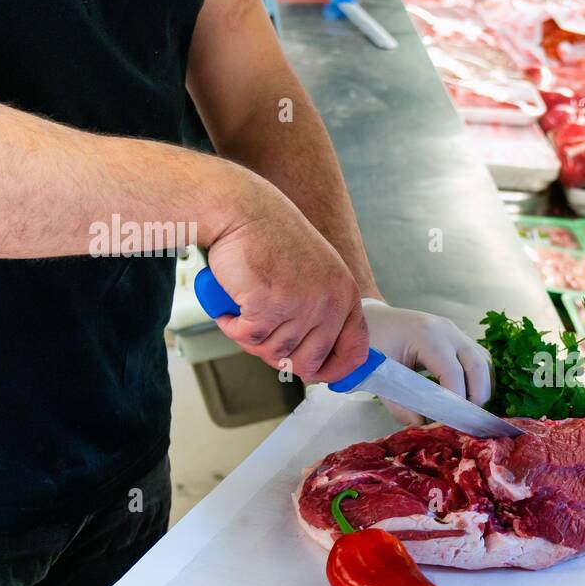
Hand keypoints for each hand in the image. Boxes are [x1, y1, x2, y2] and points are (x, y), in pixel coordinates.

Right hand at [206, 178, 368, 382]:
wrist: (241, 210)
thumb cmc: (272, 239)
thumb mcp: (315, 275)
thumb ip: (321, 312)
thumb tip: (316, 359)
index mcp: (345, 295)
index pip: (354, 352)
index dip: (335, 371)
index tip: (319, 375)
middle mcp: (328, 302)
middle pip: (308, 363)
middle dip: (280, 357)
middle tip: (261, 335)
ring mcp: (300, 305)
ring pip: (274, 353)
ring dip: (252, 338)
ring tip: (243, 310)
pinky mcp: (267, 305)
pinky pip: (247, 337)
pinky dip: (232, 327)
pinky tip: (230, 307)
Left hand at [361, 299, 493, 424]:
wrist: (371, 320)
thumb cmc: (373, 344)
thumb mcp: (380, 375)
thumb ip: (398, 404)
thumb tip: (421, 426)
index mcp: (426, 335)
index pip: (452, 372)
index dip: (455, 400)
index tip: (449, 422)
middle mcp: (447, 330)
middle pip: (477, 366)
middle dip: (477, 397)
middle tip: (465, 421)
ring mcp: (456, 332)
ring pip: (484, 362)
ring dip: (482, 388)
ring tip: (468, 412)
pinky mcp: (459, 337)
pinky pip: (480, 359)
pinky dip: (480, 379)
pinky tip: (469, 396)